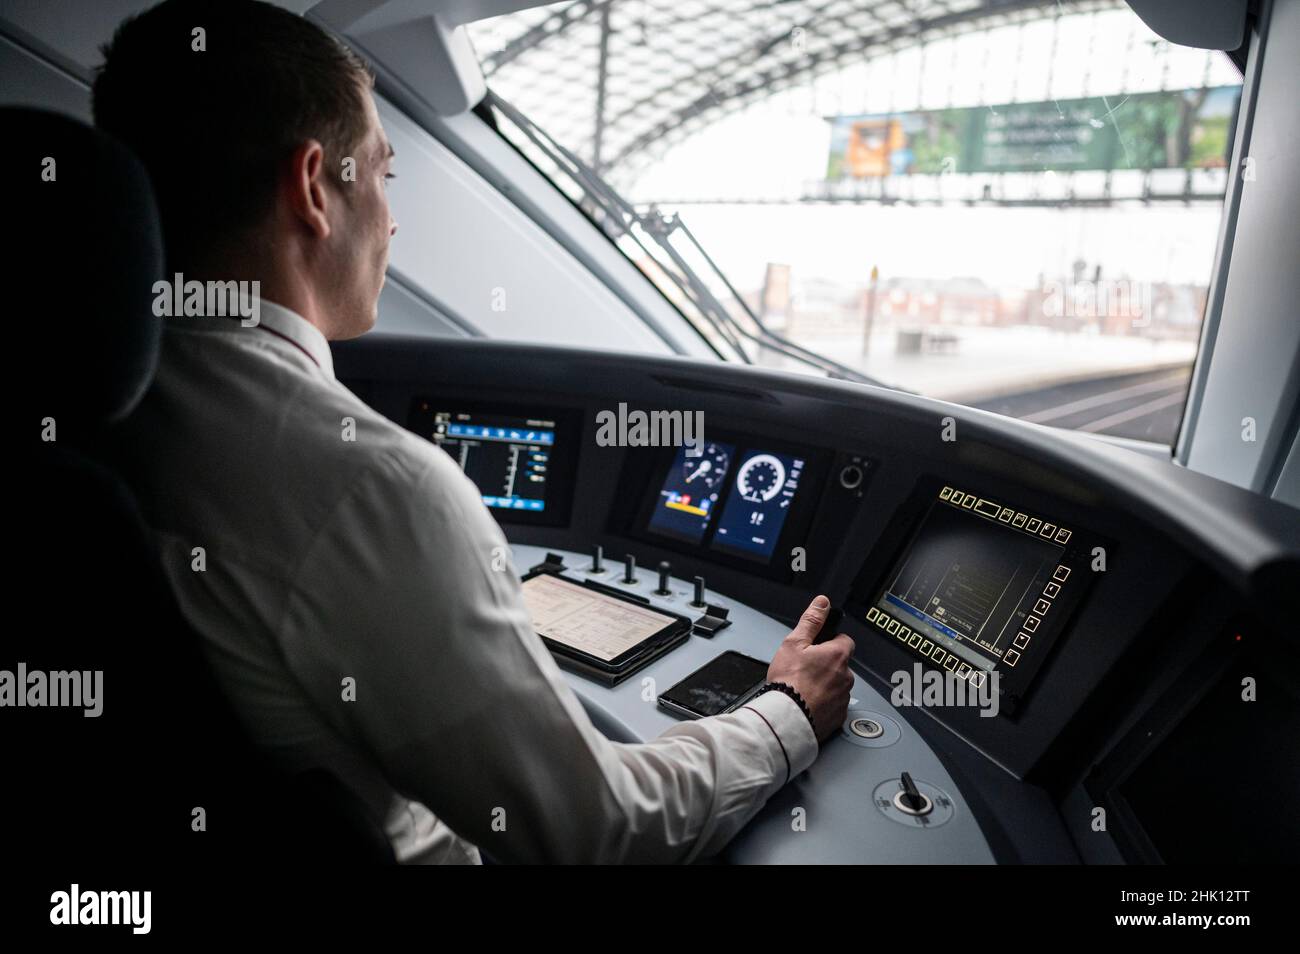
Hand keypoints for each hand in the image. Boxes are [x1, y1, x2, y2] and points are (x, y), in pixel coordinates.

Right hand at [766, 595, 853, 742]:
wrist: (786, 717)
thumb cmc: (789, 682)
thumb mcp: (794, 643)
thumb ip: (811, 621)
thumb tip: (822, 603)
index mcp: (838, 655)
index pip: (845, 640)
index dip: (830, 641)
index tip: (817, 646)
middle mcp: (846, 676)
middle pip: (840, 664)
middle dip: (826, 665)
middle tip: (805, 669)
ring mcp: (843, 698)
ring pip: (837, 685)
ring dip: (825, 685)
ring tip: (803, 688)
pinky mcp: (838, 717)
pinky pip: (834, 705)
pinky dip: (824, 703)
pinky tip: (808, 703)